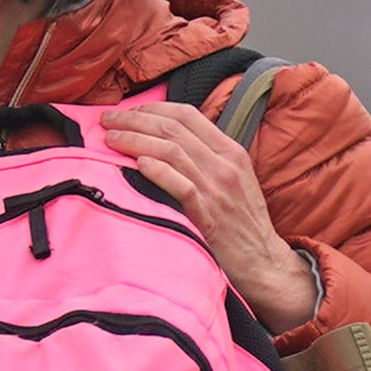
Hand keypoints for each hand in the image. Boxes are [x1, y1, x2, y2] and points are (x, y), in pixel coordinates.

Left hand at [101, 104, 319, 334]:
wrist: (263, 262)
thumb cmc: (240, 223)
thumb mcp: (230, 181)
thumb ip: (203, 159)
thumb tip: (163, 144)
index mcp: (230, 152)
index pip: (187, 115)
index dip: (153, 108)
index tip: (126, 111)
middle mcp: (224, 165)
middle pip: (174, 129)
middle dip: (135, 119)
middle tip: (107, 119)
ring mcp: (217, 189)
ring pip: (172, 151)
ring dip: (135, 140)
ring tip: (109, 140)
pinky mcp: (209, 215)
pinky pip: (182, 186)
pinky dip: (158, 172)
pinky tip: (137, 165)